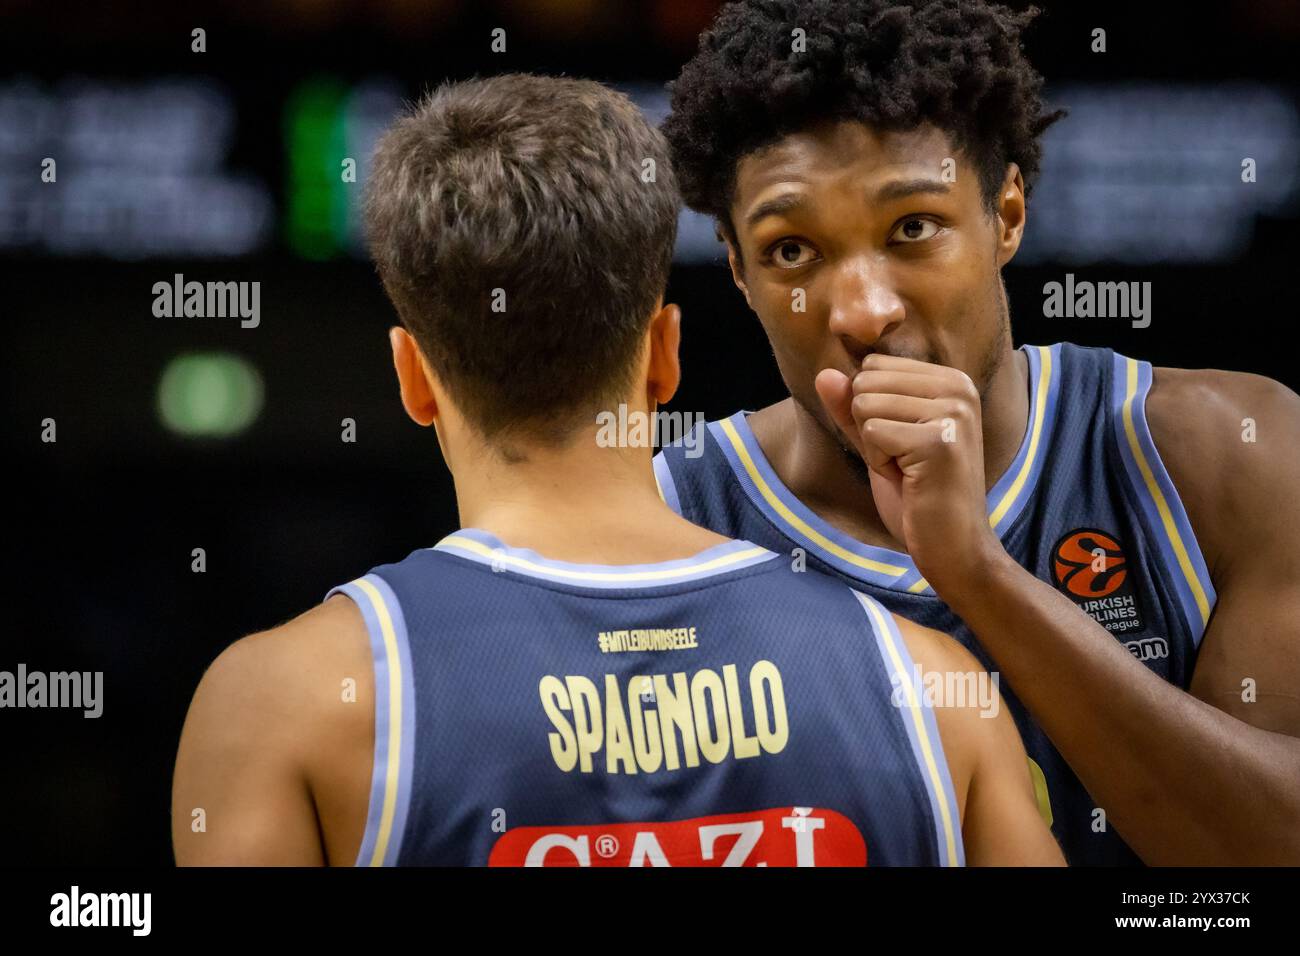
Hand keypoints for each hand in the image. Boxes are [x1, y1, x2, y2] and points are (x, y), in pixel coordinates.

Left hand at [815, 354, 1003, 590]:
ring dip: (875, 447)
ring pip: (865, 405)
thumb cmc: (918, 497)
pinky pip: (871, 433)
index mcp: (951, 381)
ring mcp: (953, 412)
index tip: (904, 444)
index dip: (873, 411)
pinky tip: (910, 480)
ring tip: (909, 471)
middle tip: (905, 462)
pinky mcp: (938, 440)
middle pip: (866, 382)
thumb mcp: (878, 444)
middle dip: (870, 428)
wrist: (953, 548)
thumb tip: (824, 374)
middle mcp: (959, 388)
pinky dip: (879, 463)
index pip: (873, 366)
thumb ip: (851, 408)